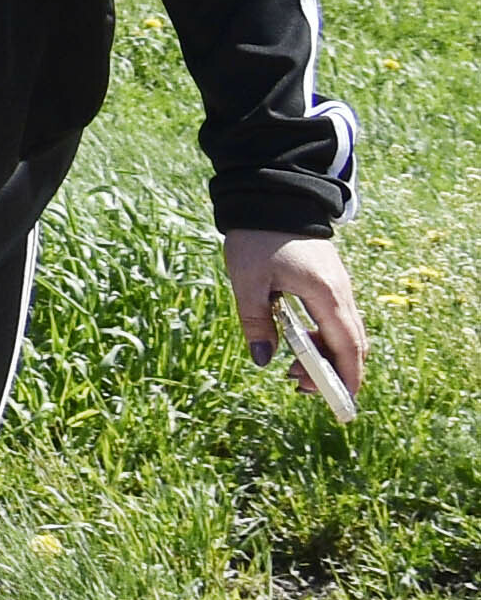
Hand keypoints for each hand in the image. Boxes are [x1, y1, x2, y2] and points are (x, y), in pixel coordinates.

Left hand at [226, 229, 364, 406]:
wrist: (271, 196)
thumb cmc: (258, 237)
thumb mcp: (248, 282)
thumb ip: (256, 322)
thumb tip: (263, 360)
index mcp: (327, 294)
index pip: (347, 346)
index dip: (348, 377)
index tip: (341, 402)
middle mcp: (341, 292)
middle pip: (351, 343)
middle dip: (334, 372)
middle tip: (302, 387)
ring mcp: (339, 285)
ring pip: (345, 331)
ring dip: (326, 354)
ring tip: (292, 368)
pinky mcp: (330, 280)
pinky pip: (336, 318)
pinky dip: (324, 337)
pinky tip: (299, 342)